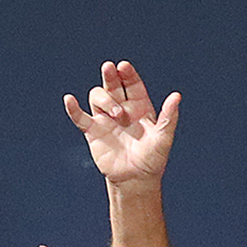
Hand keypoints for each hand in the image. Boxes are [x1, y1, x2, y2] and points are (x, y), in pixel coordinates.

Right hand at [65, 59, 180, 186]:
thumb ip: (169, 117)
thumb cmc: (153, 159)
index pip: (132, 84)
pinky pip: (80, 117)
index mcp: (139, 107)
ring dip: (104, 99)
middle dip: (110, 75)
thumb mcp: (163, 138)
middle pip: (112, 85)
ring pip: (97, 96)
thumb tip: (177, 96)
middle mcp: (121, 109)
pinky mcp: (93, 131)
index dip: (128, 74)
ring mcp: (106, 119)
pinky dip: (73, 108)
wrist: (136, 180)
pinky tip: (69, 100)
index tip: (124, 66)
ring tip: (116, 113)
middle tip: (109, 68)